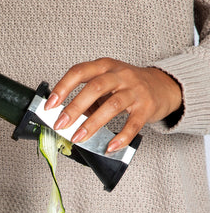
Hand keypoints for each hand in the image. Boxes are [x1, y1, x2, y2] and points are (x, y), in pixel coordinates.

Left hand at [44, 58, 181, 152]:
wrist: (163, 85)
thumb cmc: (127, 85)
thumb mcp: (106, 83)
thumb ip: (87, 97)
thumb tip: (64, 117)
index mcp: (104, 66)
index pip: (79, 72)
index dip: (62, 88)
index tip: (49, 105)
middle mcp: (120, 75)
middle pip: (94, 88)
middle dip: (74, 108)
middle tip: (60, 125)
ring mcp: (135, 90)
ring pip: (112, 105)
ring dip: (92, 123)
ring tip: (78, 137)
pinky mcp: (146, 107)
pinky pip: (133, 124)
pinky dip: (121, 136)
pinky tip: (110, 146)